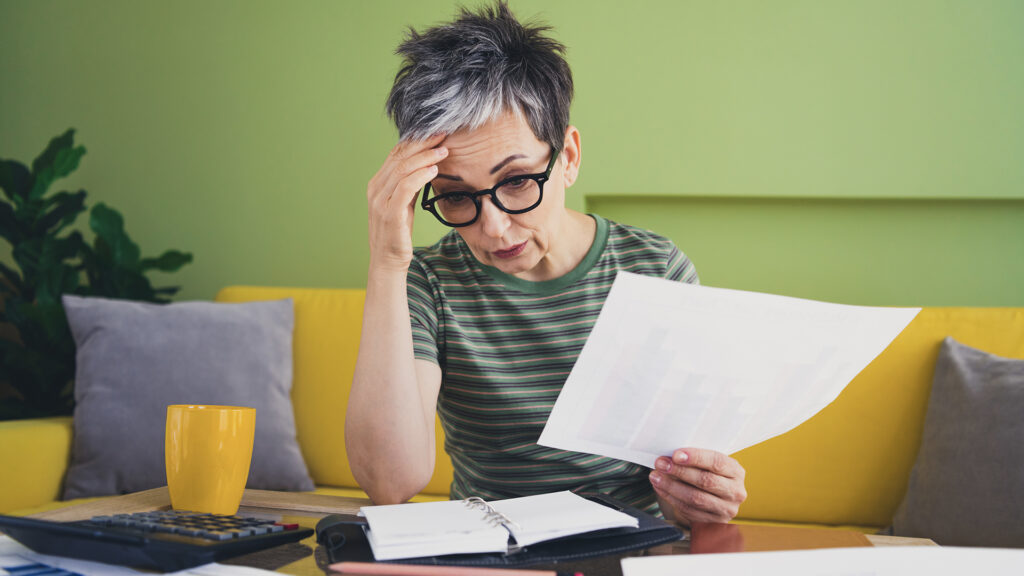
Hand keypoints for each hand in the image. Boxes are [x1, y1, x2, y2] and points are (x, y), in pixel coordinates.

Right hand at [366, 133, 447, 272]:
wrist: (388, 261)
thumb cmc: (398, 232)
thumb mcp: (403, 203)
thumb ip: (409, 184)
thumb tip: (426, 164)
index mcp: (377, 183)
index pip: (396, 154)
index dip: (416, 140)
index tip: (436, 133)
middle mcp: (375, 189)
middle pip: (400, 157)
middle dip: (423, 143)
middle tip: (443, 134)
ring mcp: (380, 201)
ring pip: (403, 169)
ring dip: (426, 157)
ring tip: (444, 151)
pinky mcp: (390, 214)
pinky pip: (405, 188)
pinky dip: (421, 176)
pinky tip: (435, 170)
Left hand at [649, 448, 746, 526]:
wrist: (715, 497)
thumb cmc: (709, 474)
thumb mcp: (709, 463)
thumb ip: (695, 458)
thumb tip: (670, 455)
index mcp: (736, 471)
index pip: (717, 462)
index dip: (696, 458)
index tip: (676, 454)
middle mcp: (735, 492)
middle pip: (706, 481)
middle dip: (680, 471)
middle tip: (661, 464)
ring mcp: (726, 509)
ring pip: (695, 498)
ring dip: (671, 486)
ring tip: (656, 477)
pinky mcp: (713, 522)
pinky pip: (688, 510)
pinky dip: (671, 498)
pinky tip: (661, 488)